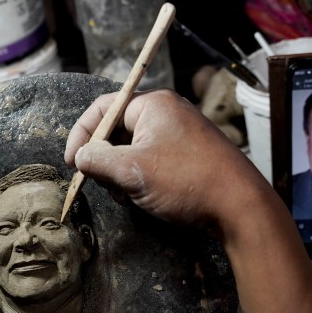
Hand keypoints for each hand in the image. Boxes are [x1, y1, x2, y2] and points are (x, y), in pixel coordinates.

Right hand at [64, 89, 271, 236]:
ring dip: (119, 173)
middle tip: (104, 184)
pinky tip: (142, 197)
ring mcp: (178, 135)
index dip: (82, 134)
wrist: (239, 207)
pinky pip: (148, 161)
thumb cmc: (186, 181)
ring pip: (130, 150)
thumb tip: (81, 157)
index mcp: (153, 105)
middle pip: (116, 130)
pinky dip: (137, 178)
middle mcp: (166, 114)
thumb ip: (97, 160)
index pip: (103, 108)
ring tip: (126, 195)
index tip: (72, 163)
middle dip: (103, 159)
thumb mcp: (131, 170)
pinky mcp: (186, 156)